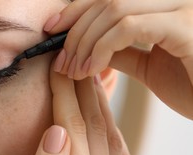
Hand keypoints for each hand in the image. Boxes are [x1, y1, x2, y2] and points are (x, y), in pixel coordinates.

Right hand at [2, 70, 132, 154]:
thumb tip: (56, 131)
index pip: (73, 127)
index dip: (64, 94)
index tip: (56, 67)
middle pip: (94, 126)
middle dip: (82, 89)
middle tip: (72, 61)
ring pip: (109, 137)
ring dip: (98, 105)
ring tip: (87, 79)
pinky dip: (109, 129)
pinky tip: (102, 120)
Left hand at [45, 0, 192, 118]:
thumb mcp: (150, 65)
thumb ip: (122, 50)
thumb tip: (90, 45)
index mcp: (163, 5)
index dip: (76, 9)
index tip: (52, 29)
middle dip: (75, 30)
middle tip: (60, 61)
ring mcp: (183, 7)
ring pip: (114, 10)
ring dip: (84, 42)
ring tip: (73, 70)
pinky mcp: (186, 25)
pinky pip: (129, 27)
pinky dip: (101, 48)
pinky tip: (91, 70)